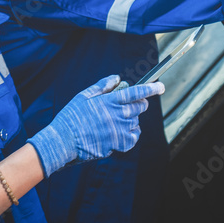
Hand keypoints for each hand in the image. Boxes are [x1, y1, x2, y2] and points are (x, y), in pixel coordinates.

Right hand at [28, 75, 163, 176]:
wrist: (62, 141)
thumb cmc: (70, 117)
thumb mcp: (83, 96)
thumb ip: (102, 86)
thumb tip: (117, 78)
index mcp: (108, 101)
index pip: (135, 92)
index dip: (150, 89)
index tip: (160, 86)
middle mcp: (116, 115)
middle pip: (139, 107)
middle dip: (140, 103)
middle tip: (134, 104)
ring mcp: (117, 130)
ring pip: (136, 122)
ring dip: (132, 120)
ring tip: (117, 121)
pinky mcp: (116, 144)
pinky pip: (132, 138)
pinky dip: (131, 134)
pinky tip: (122, 132)